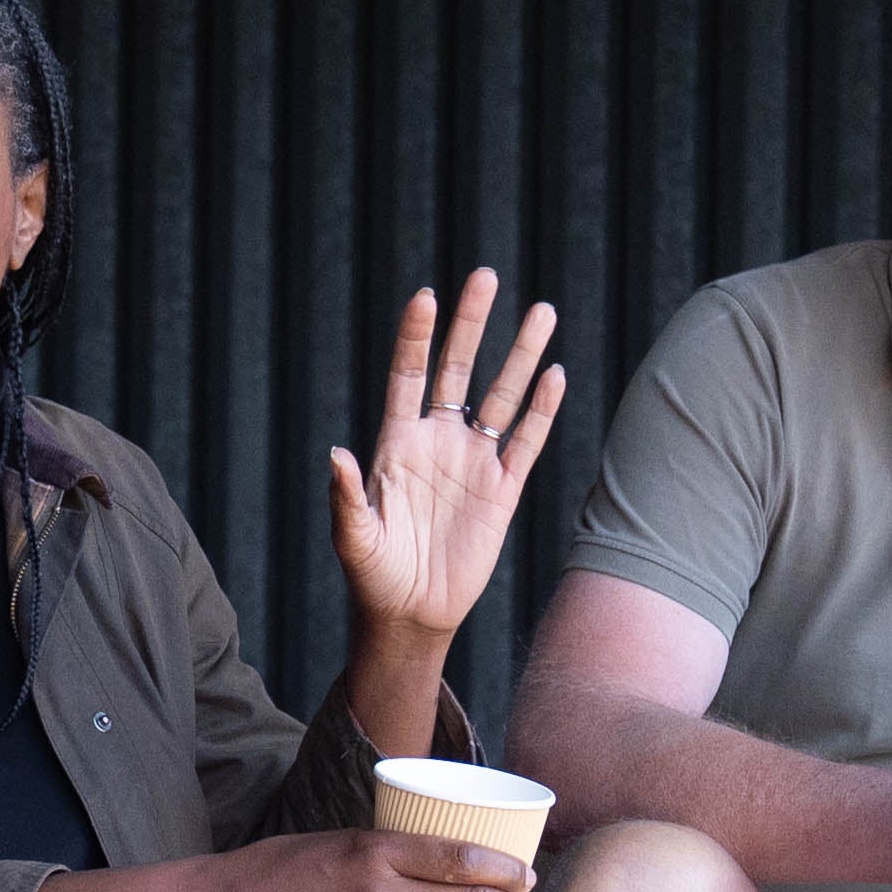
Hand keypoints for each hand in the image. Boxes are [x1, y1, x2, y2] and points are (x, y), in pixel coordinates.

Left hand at [326, 270, 563, 647]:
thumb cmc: (372, 576)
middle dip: (473, 323)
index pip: (408, 373)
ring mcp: (473, 462)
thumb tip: (335, 454)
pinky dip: (542, 410)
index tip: (426, 295)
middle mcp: (437, 441)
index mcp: (396, 443)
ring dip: (521, 355)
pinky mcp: (502, 491)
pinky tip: (555, 375)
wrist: (411, 615)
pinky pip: (526, 442)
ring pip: (502, 395)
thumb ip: (346, 496)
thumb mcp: (352, 537)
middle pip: (458, 368)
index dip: (416, 335)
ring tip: (543, 312)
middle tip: (486, 275)